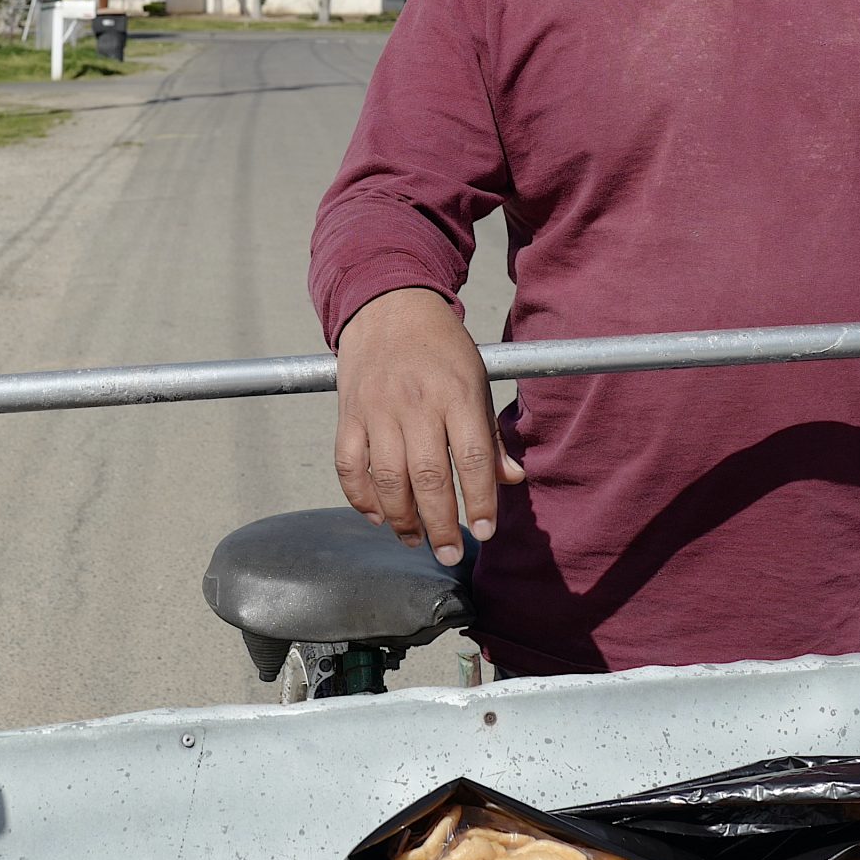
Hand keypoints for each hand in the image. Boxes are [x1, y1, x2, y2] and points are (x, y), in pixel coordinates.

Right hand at [333, 288, 523, 564]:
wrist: (389, 307)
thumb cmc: (441, 348)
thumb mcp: (477, 380)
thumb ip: (490, 434)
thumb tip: (511, 479)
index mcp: (456, 393)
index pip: (473, 457)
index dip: (481, 500)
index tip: (486, 530)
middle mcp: (415, 403)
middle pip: (428, 477)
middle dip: (441, 524)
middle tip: (451, 553)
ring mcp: (377, 409)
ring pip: (387, 478)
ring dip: (402, 519)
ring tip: (417, 540)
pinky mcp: (348, 414)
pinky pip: (349, 466)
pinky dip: (360, 497)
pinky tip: (378, 515)